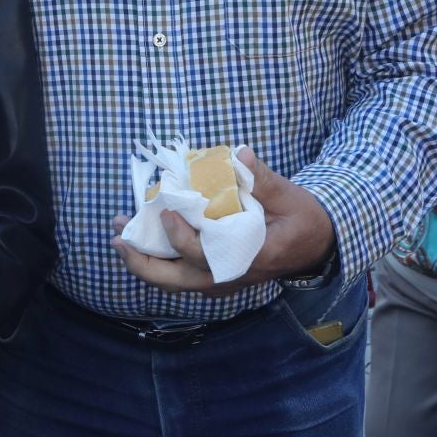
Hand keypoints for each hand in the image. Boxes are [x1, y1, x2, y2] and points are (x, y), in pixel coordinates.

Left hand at [110, 147, 334, 295]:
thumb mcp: (290, 197)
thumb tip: (241, 154)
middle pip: (176, 281)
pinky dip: (157, 260)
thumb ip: (263, 180)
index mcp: (249, 259)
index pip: (205, 257)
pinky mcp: (216, 275)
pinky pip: (179, 274)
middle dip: (142, 262)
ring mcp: (221, 280)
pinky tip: (142, 237)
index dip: (181, 238)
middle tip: (118, 237)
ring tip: (120, 236)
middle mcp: (230, 277)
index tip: (167, 212)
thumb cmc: (303, 220)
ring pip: (173, 282)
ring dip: (144, 262)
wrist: (317, 246)